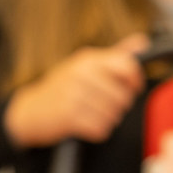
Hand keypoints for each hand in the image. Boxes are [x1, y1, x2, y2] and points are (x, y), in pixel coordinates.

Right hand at [4, 34, 148, 147]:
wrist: (30, 111)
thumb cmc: (61, 88)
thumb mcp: (85, 65)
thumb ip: (115, 55)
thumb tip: (143, 42)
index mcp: (88, 60)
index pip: (127, 66)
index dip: (135, 81)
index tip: (132, 88)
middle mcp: (81, 74)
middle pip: (123, 96)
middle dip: (119, 106)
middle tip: (104, 105)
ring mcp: (74, 95)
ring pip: (112, 114)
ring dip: (107, 120)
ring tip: (93, 114)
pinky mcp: (68, 117)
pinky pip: (100, 129)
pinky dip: (97, 131)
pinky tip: (86, 125)